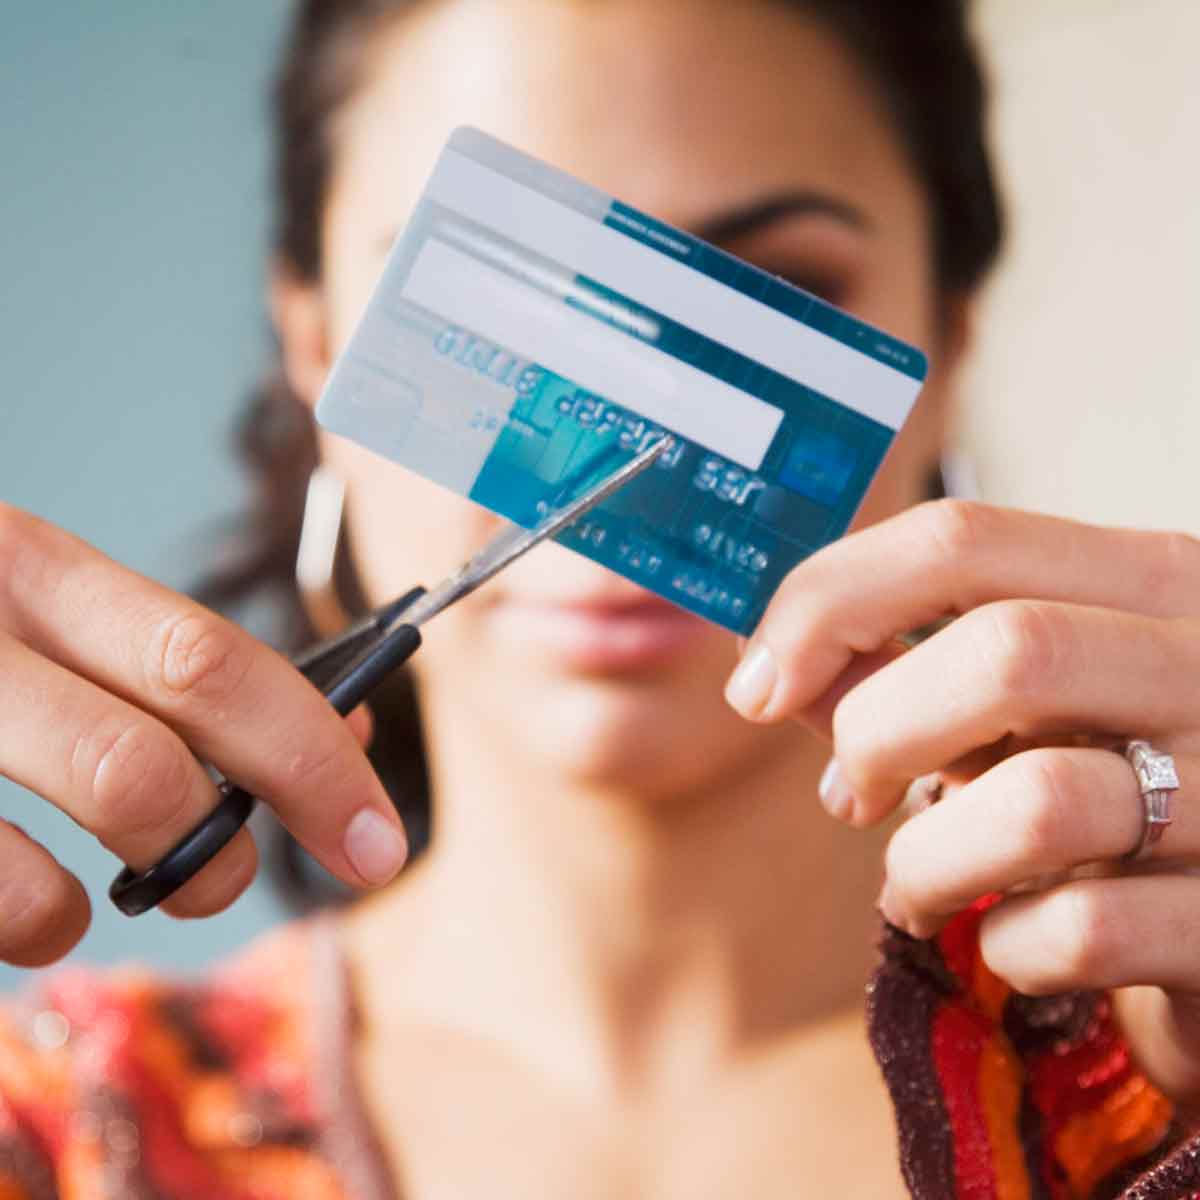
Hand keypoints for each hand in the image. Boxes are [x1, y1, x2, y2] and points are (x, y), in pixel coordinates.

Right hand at [0, 505, 405, 966]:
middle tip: (233, 879)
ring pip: (37, 889)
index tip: (382, 842)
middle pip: (141, 772)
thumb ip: (188, 671)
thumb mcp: (54, 616)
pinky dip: (24, 934)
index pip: (213, 667)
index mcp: (32, 571)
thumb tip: (353, 727)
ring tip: (110, 895)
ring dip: (113, 913)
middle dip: (222, 853)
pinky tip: (21, 904)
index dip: (316, 765)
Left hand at [725, 498, 1199, 1097]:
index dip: (829, 601)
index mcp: (1152, 584)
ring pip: (1039, 803)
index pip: (963, 541)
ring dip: (927, 858)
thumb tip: (768, 665)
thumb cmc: (1105, 788)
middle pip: (1007, 652)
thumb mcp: (1021, 707)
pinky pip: (1083, 932)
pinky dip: (1006, 946)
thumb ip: (906, 672)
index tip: (756, 681)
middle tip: (849, 793)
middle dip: (876, 730)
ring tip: (914, 884)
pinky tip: (1009, 944)